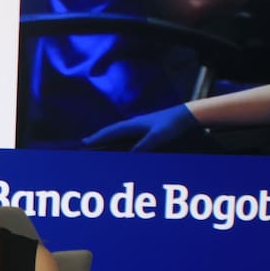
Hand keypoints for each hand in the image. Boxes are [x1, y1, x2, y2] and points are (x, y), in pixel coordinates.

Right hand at [82, 104, 202, 151]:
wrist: (186, 116)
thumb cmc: (171, 124)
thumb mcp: (157, 136)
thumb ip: (144, 145)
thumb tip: (130, 155)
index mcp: (132, 125)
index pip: (109, 132)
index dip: (96, 138)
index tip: (83, 143)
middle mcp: (133, 123)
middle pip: (110, 131)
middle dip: (98, 137)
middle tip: (86, 143)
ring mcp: (139, 125)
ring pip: (118, 131)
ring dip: (107, 137)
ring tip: (99, 143)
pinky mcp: (146, 127)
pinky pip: (126, 133)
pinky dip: (118, 138)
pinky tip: (120, 142)